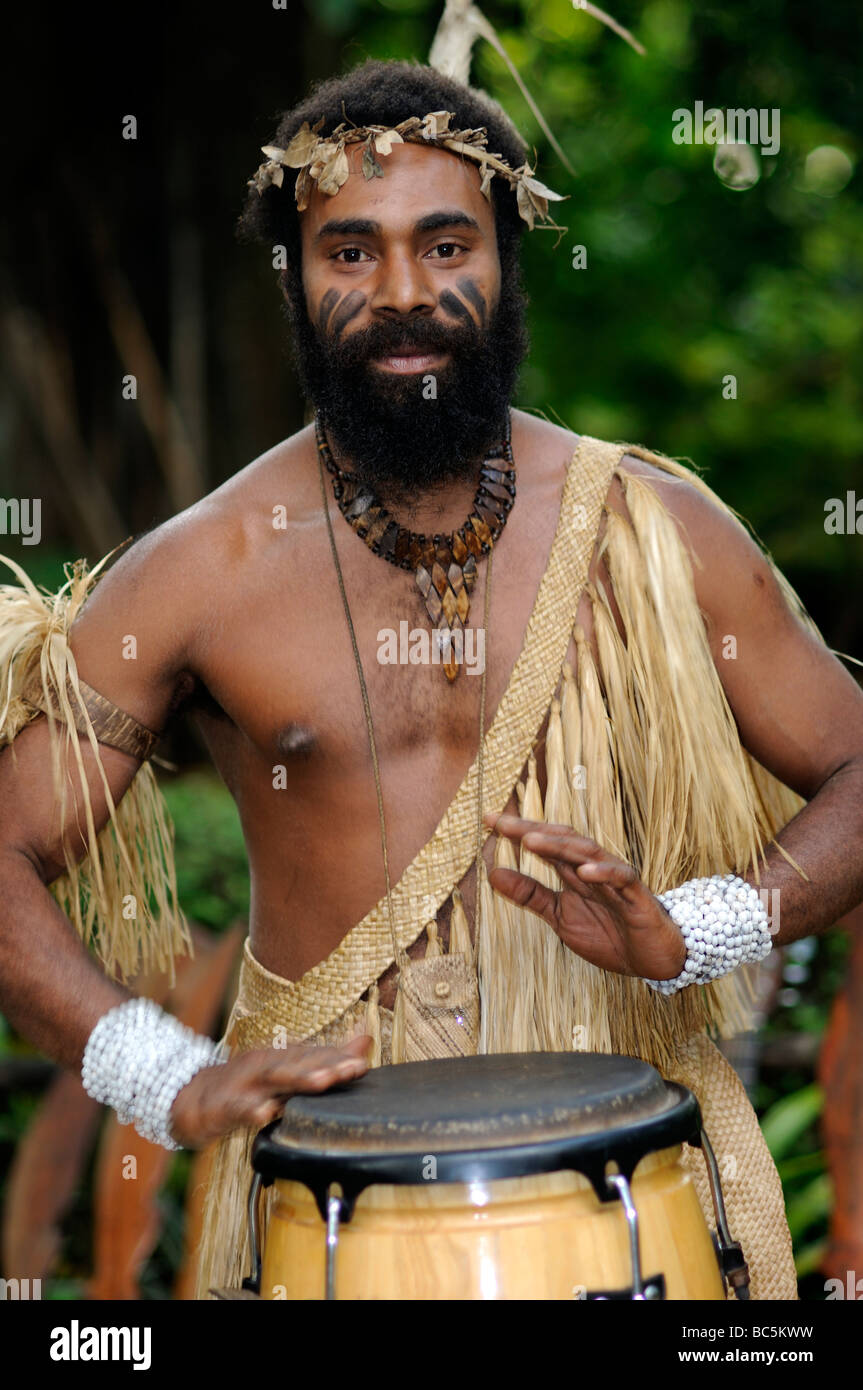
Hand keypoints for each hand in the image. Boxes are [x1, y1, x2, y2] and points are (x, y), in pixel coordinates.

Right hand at [169, 1033, 371, 1148]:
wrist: (190, 1098)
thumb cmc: (246, 1085)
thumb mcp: (286, 1070)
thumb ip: (326, 1058)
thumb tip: (366, 1040)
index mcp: (281, 1058)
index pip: (315, 1055)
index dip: (339, 1058)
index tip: (363, 1063)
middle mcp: (266, 1065)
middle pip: (300, 1063)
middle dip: (328, 1065)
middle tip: (353, 1068)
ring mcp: (245, 1084)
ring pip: (274, 1080)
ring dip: (299, 1079)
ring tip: (323, 1081)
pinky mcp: (224, 1106)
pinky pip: (239, 1108)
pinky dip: (252, 1110)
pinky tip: (265, 1115)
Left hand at [484, 814, 686, 980]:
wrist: (653, 961)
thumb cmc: (609, 934)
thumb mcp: (560, 917)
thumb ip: (530, 895)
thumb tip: (493, 873)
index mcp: (574, 871)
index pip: (545, 842)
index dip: (518, 830)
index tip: (488, 819)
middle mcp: (594, 868)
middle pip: (562, 840)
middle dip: (532, 830)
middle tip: (501, 822)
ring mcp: (616, 880)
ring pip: (588, 853)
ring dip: (560, 846)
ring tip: (531, 840)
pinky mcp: (637, 897)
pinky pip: (621, 878)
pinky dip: (603, 873)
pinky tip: (583, 871)